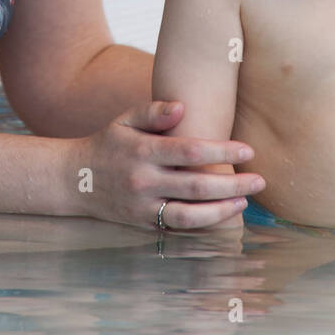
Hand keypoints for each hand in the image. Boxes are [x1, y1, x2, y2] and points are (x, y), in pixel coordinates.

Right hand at [62, 100, 265, 230]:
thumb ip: (154, 110)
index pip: (190, 151)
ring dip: (221, 211)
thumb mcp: (125, 119)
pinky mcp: (143, 223)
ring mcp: (142, 206)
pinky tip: (224, 216)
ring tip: (245, 201)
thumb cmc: (109, 143)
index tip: (248, 150)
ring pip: (188, 215)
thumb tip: (182, 106)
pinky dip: (202, 225)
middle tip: (261, 179)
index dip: (222, 152)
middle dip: (232, 184)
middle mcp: (143, 181)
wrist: (73, 180)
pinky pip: (176, 228)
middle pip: (195, 186)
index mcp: (143, 151)